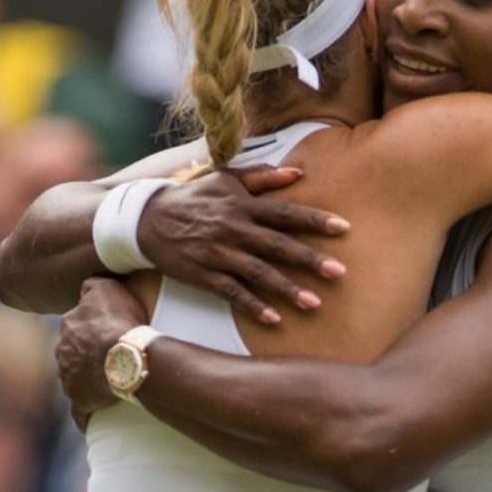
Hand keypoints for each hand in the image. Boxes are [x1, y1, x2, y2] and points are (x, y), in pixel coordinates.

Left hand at [56, 277, 148, 430]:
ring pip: (76, 379)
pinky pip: (81, 411)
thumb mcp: (107, 288)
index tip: (108, 329)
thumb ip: (91, 285)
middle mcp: (63, 355)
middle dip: (86, 354)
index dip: (92, 326)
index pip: (76, 325)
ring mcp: (70, 381)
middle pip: (73, 353)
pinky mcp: (81, 403)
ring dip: (88, 379)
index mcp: (68, 328)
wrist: (126, 357)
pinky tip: (94, 417)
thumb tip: (86, 286)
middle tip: (110, 354)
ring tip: (110, 379)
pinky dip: (86, 413)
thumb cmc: (119, 321)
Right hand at [137, 166, 349, 323]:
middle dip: (310, 259)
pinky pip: (231, 293)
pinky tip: (274, 319)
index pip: (286, 212)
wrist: (147, 219)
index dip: (315, 220)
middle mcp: (234, 229)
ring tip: (314, 303)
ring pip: (258, 273)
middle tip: (340, 272)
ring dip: (286, 289)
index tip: (344, 227)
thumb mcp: (226, 178)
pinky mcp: (203, 275)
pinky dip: (252, 306)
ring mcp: (218, 253)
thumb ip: (262, 176)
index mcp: (243, 205)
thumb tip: (298, 172)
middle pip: (278, 245)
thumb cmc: (195, 197)